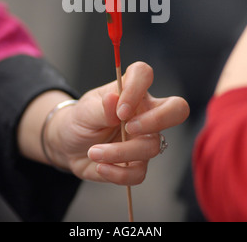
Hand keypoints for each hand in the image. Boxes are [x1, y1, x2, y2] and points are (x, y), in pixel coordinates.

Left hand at [45, 62, 189, 185]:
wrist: (69, 146)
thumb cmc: (80, 120)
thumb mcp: (84, 111)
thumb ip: (101, 107)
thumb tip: (114, 99)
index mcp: (131, 91)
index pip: (144, 74)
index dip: (136, 89)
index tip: (119, 109)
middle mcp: (145, 112)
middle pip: (177, 109)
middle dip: (157, 120)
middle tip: (128, 128)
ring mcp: (145, 138)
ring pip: (152, 146)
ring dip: (119, 152)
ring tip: (94, 153)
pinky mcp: (138, 162)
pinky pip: (140, 172)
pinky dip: (118, 173)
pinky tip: (101, 167)